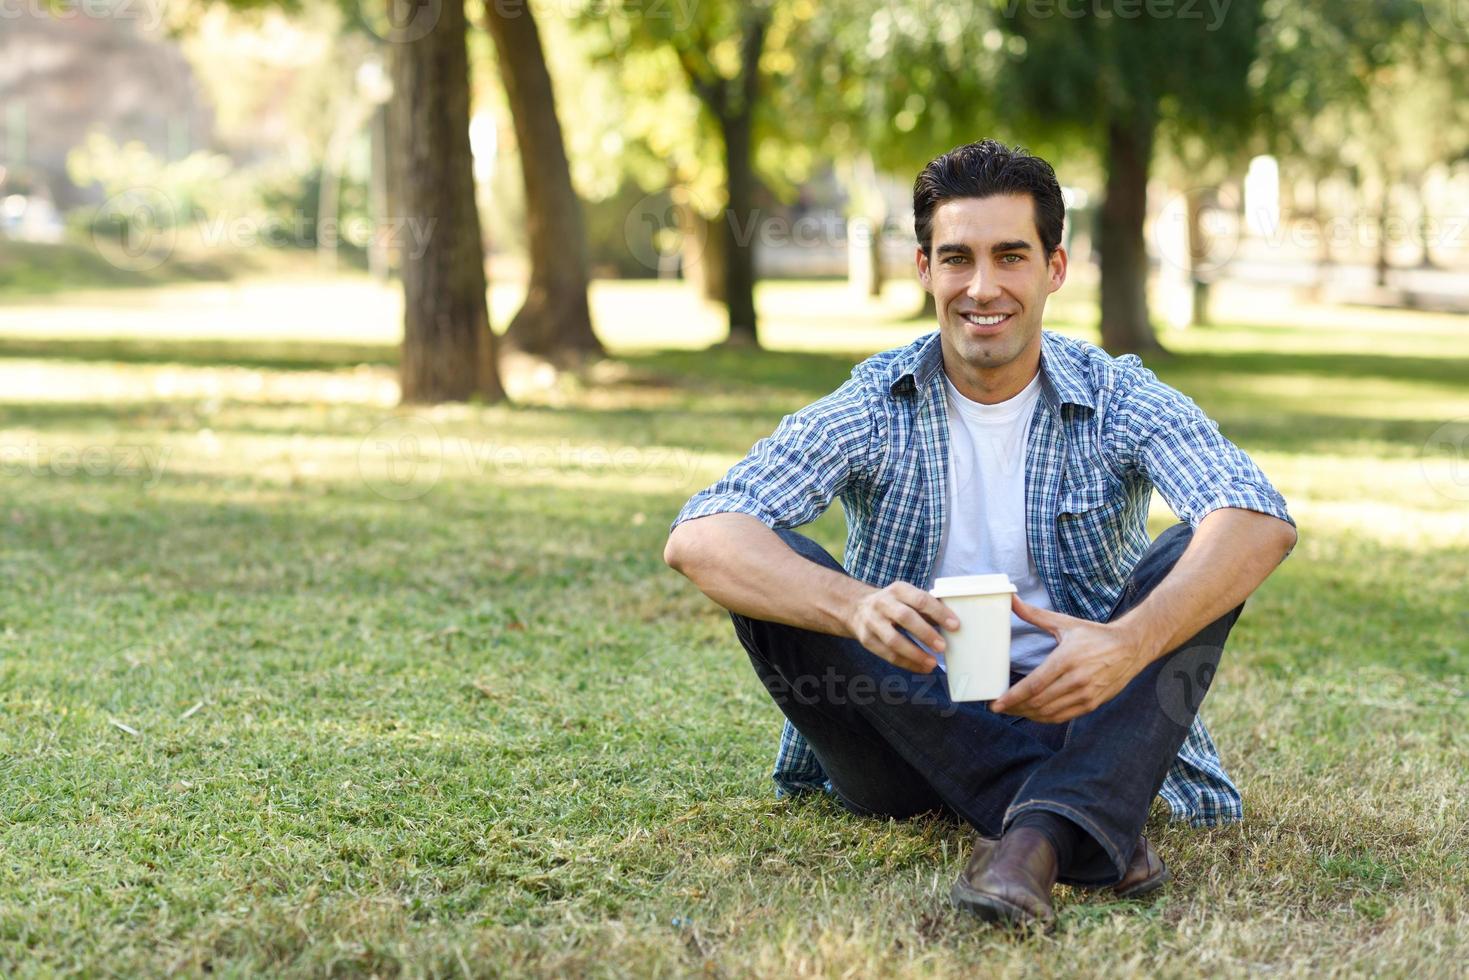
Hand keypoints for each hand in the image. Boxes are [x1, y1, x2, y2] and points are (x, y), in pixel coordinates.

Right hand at [848, 582, 958, 673]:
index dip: (938, 612)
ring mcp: (872, 622)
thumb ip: (926, 608)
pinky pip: (888, 654)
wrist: (856, 608)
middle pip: (905, 618)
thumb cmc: (892, 604)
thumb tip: (952, 624)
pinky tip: (921, 668)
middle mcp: (883, 603)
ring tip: (932, 663)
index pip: (920, 599)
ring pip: (893, 640)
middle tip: (942, 646)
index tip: (955, 625)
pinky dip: (907, 663)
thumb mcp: (906, 597)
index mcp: (898, 590)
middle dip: (925, 633)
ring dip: (915, 653)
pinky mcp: (867, 639)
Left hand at [989, 595, 1148, 722]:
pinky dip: (1044, 718)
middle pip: (1038, 701)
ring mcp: (1086, 694)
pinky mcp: (1092, 703)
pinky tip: (1033, 713)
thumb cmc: (1095, 635)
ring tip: (1012, 710)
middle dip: (1015, 707)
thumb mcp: (1065, 623)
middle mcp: (1077, 679)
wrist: (1131, 647)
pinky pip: (1062, 717)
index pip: (1034, 684)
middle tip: (998, 707)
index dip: (1013, 697)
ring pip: (1049, 712)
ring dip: (1027, 714)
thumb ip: (1035, 615)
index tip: (996, 704)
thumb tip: (1012, 600)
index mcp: (1067, 659)